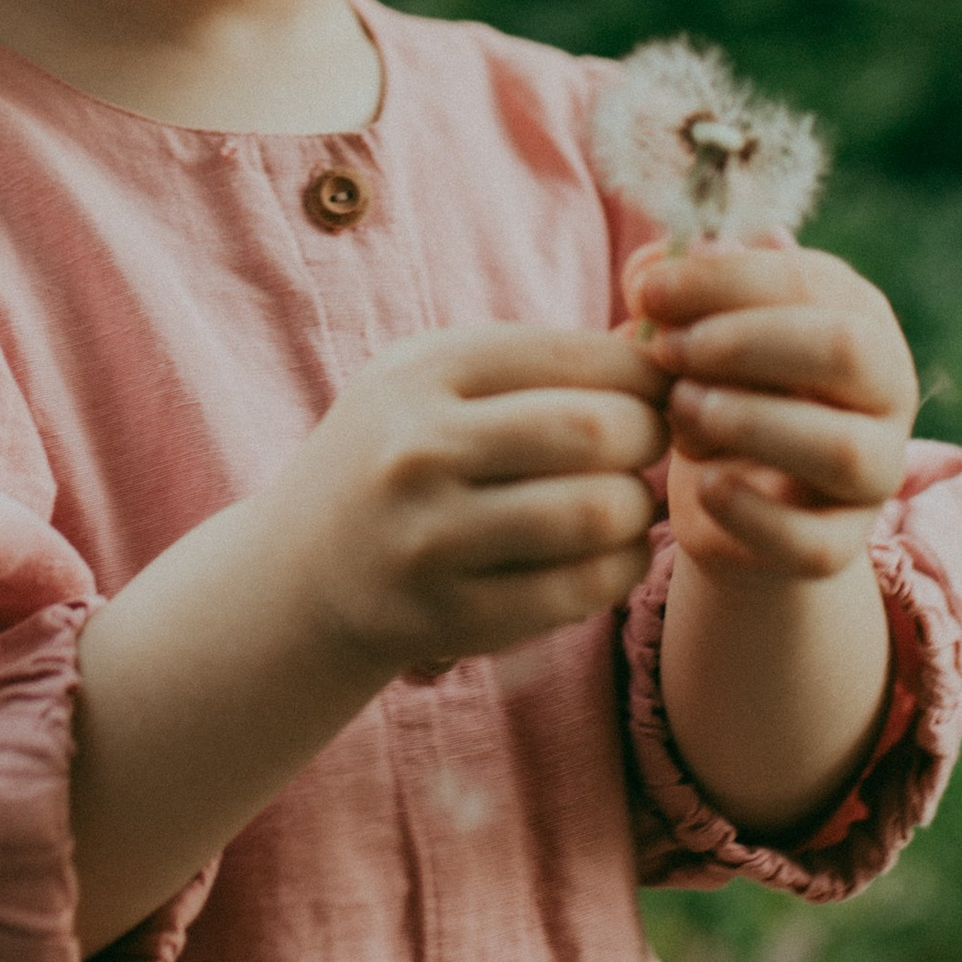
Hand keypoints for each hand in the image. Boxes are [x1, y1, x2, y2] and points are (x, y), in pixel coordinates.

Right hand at [262, 324, 667, 676]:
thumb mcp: (434, 382)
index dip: (644, 375)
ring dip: (639, 508)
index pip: (580, 355)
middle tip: (647, 448)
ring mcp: (431, 538)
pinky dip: (620, 568)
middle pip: (598, 428)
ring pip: (598, 512)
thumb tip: (662, 344)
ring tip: (626, 502)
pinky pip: (580, 590)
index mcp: (423, 371)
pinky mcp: (451, 616)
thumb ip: (537, 360)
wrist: (299, 574)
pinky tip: (609, 554)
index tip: (650, 393)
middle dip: (649, 437)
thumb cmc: (397, 456)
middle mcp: (420, 448)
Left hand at [626, 240, 917, 585]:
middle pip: (846, 351)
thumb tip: (650, 272)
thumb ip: (673, 295)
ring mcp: (875, 473)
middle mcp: (887, 390)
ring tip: (682, 410)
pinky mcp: (842, 545)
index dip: (724, 282)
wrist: (726, 499)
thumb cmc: (713, 388)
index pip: (810, 282)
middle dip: (746, 344)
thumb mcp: (692, 332)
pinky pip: (815, 541)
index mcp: (857, 316)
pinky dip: (751, 512)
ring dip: (750, 423)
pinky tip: (703, 485)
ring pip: (842, 449)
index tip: (648, 293)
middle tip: (668, 352)